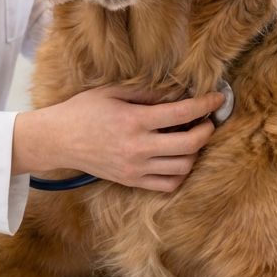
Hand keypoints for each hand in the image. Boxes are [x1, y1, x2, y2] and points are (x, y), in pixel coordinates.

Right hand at [12, 87, 225, 192]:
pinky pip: (168, 184)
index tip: (217, 98)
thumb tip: (178, 92)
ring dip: (195, 151)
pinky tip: (177, 157)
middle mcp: (137, 147)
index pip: (181, 114)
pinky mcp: (132, 181)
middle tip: (207, 120)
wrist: (59, 140)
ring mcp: (136, 168)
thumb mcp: (112, 92)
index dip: (205, 104)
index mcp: (133, 120)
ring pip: (184, 167)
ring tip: (191, 137)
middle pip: (190, 144)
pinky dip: (181, 172)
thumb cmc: (83, 110)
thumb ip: (147, 93)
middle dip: (207, 130)